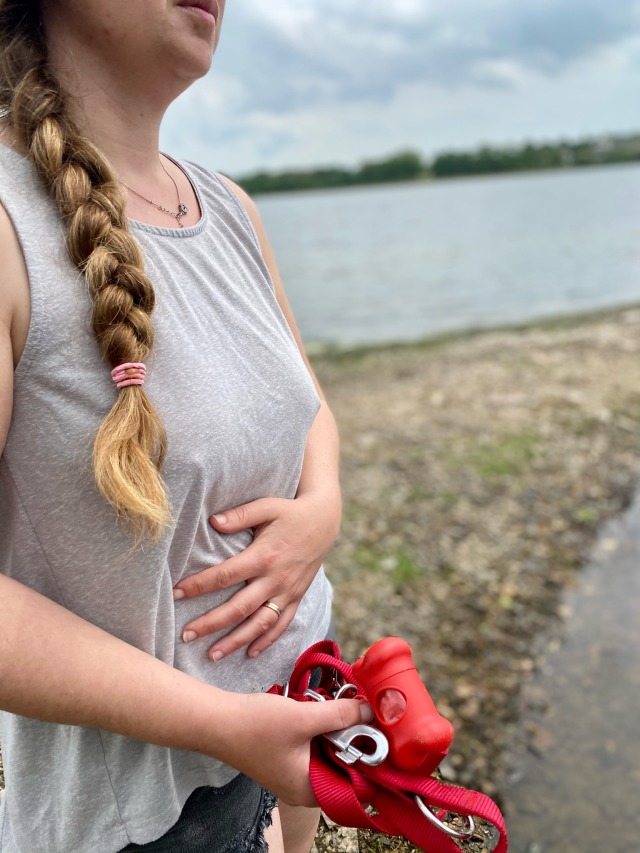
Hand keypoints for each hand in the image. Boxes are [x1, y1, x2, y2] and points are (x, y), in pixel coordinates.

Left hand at [173, 494, 340, 660]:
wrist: (325, 521)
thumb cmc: (290, 511)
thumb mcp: (266, 507)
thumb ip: (240, 515)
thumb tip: (213, 521)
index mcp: (263, 556)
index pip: (225, 575)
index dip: (199, 585)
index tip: (176, 593)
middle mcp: (275, 578)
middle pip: (238, 608)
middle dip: (211, 623)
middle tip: (186, 635)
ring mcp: (287, 591)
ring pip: (259, 623)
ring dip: (235, 641)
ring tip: (212, 655)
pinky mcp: (297, 597)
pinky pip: (282, 624)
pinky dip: (267, 641)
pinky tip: (249, 653)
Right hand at [216, 693, 372, 805]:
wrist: (216, 720)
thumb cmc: (255, 726)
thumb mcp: (304, 717)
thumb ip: (341, 715)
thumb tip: (370, 710)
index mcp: (311, 790)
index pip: (357, 782)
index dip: (371, 755)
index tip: (382, 730)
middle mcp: (305, 787)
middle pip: (344, 763)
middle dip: (353, 735)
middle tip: (361, 707)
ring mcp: (295, 772)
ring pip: (329, 750)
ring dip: (335, 727)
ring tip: (338, 702)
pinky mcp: (287, 756)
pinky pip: (314, 743)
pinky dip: (320, 726)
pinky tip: (319, 706)